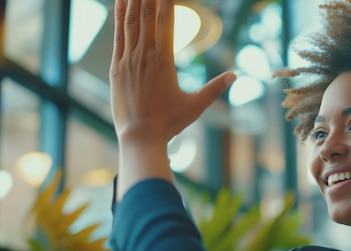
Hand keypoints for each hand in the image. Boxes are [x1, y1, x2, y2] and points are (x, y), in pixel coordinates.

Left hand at [110, 0, 234, 145]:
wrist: (140, 136)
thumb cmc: (169, 122)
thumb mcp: (196, 105)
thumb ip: (214, 88)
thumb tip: (234, 75)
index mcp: (164, 61)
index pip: (166, 22)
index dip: (167, 2)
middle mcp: (145, 55)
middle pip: (147, 16)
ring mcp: (128, 60)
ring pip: (130, 22)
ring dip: (133, 1)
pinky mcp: (116, 68)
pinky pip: (118, 36)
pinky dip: (118, 18)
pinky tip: (119, 3)